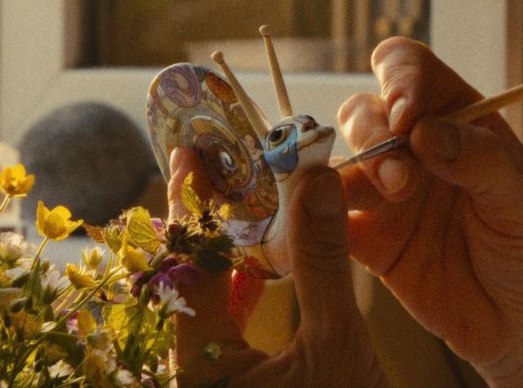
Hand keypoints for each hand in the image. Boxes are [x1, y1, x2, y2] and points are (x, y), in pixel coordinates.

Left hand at [169, 147, 385, 387]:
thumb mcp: (337, 342)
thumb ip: (320, 260)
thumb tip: (312, 180)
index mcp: (201, 376)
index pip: (188, 271)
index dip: (194, 208)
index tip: (191, 157)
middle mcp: (194, 382)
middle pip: (185, 284)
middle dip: (203, 223)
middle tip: (213, 167)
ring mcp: (212, 385)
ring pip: (202, 306)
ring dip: (223, 253)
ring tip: (239, 201)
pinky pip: (220, 331)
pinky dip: (237, 291)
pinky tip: (255, 262)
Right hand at [335, 38, 522, 386]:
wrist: (522, 326)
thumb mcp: (520, 201)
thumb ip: (478, 160)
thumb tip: (425, 131)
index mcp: (457, 121)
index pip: (411, 70)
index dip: (399, 79)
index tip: (405, 112)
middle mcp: (413, 148)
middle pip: (364, 111)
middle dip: (373, 133)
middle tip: (402, 178)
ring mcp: (385, 193)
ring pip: (338, 160)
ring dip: (351, 173)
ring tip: (390, 201)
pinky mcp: (365, 240)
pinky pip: (323, 218)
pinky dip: (313, 218)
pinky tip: (322, 227)